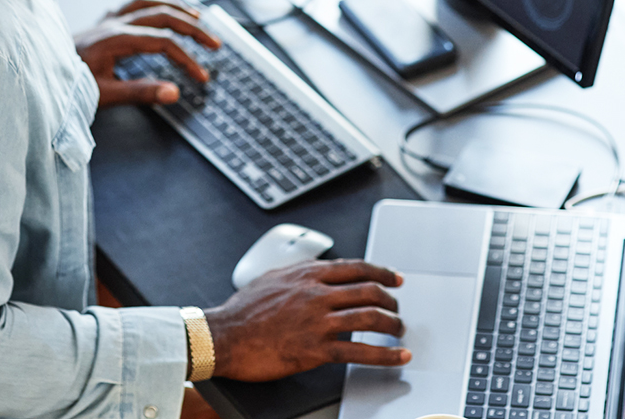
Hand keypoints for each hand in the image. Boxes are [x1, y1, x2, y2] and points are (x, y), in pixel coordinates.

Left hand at [74, 0, 219, 107]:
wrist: (34, 74)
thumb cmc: (65, 86)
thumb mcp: (103, 95)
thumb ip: (140, 92)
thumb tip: (174, 93)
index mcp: (115, 39)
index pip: (163, 43)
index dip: (187, 59)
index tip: (201, 77)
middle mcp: (112, 23)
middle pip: (162, 15)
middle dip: (193, 28)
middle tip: (214, 43)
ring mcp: (105, 20)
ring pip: (148, 3)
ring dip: (175, 8)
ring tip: (197, 16)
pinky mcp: (100, 23)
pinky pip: (132, 5)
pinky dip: (152, 5)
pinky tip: (160, 10)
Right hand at [204, 259, 409, 381]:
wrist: (224, 335)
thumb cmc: (243, 310)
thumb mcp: (272, 278)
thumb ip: (298, 274)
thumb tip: (313, 272)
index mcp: (307, 274)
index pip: (355, 267)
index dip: (381, 272)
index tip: (395, 278)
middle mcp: (316, 293)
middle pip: (368, 290)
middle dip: (390, 300)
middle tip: (397, 309)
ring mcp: (317, 321)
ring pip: (369, 318)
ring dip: (392, 325)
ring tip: (400, 332)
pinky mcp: (315, 349)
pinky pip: (359, 352)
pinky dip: (384, 355)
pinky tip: (396, 357)